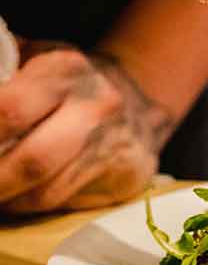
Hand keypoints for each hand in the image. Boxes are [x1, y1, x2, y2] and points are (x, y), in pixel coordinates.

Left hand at [0, 46, 173, 212]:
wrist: (137, 103)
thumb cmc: (66, 84)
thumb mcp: (32, 60)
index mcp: (65, 68)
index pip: (8, 110)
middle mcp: (95, 105)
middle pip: (31, 159)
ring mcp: (113, 143)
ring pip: (44, 190)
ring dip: (3, 198)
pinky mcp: (126, 174)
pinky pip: (62, 200)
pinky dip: (24, 204)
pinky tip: (11, 197)